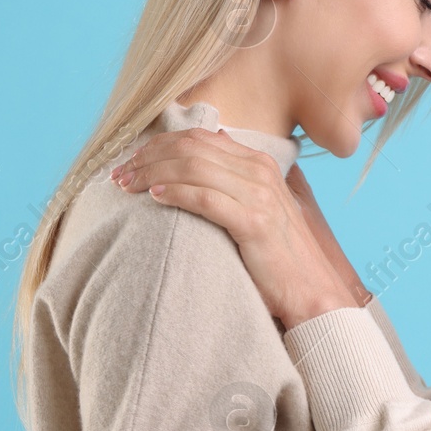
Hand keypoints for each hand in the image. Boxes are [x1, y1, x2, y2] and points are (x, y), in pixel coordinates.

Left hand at [110, 128, 357, 325]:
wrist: (312, 292)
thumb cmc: (279, 257)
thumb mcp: (260, 208)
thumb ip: (236, 180)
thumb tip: (207, 151)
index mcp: (259, 164)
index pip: (200, 138)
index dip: (160, 145)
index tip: (132, 160)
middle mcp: (260, 172)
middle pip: (191, 148)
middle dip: (148, 157)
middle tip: (118, 174)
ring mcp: (260, 195)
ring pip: (194, 168)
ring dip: (152, 173)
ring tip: (127, 186)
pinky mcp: (255, 222)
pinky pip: (206, 198)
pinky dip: (176, 193)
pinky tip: (154, 197)